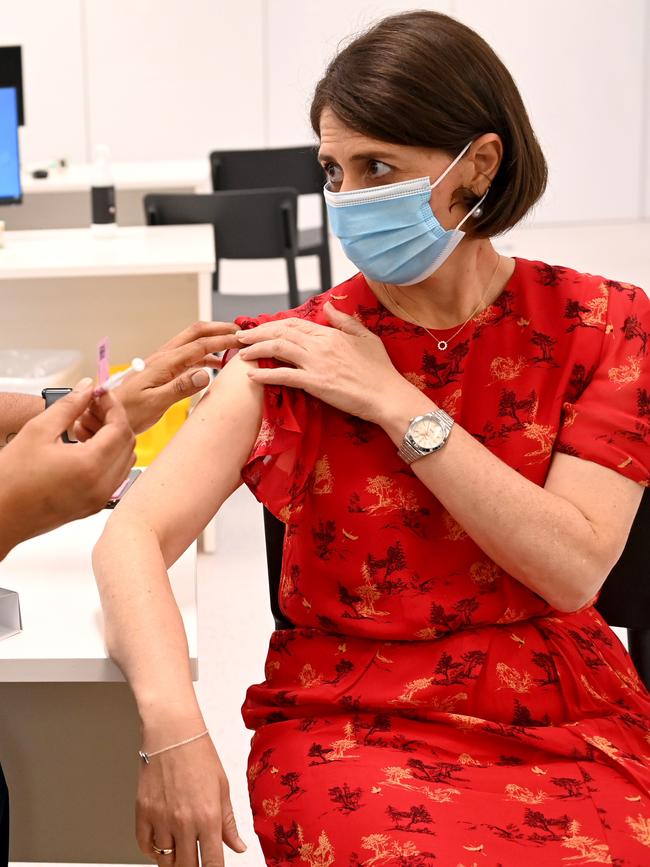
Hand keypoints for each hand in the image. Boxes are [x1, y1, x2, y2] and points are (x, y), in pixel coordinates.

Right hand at [0, 378, 134, 557]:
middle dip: (112, 420)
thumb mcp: (38, 431)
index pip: (120, 427)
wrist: (1, 516)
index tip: (100, 393)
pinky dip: (107, 456)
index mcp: (90, 465)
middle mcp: (102, 485)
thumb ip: (68, 406)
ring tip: (82, 426)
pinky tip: (82, 446)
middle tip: (90, 407)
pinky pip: (115, 475)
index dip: (113, 405)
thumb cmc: (11, 478)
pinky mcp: (95, 505)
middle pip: (127, 443)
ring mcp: (101, 498)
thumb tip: (86, 387)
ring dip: (111, 438)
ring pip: (124, 459)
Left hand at [75, 321, 238, 437]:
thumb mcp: (155, 403)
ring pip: (191, 343)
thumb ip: (181, 387)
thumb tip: (206, 373)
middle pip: (195, 333)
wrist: (103, 415)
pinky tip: (213, 366)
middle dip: (218, 329)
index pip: (200, 345)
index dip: (223, 339)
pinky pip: (186, 357)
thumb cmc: (126, 411)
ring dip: (212, 341)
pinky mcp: (160, 372)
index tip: (242, 338)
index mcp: (164, 363)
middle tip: (240, 331)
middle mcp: (163, 358)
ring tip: (232, 345)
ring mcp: (162, 363)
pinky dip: (204, 356)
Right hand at [136, 730, 245, 866]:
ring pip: (165, 861)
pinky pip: (144, 845)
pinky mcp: (142, 812)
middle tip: (197, 861)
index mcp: (208, 816)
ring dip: (174, 861)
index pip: (212, 863)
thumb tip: (238, 846)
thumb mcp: (222, 787)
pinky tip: (162, 843)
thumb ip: (229, 822)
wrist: (173, 733)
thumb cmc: (199, 754)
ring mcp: (161, 819)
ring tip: (181, 852)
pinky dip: (152, 850)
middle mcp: (184, 822)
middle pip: (187, 866)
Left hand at [236, 301, 415, 422]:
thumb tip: (328, 305)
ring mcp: (317, 363)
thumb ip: (345, 321)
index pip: (295, 324)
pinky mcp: (316, 383)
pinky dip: (266, 374)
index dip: (274, 324)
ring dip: (256, 349)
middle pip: (281, 332)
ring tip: (242, 352)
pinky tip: (252, 375)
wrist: (387, 395)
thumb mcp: (366, 337)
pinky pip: (285, 376)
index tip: (260, 328)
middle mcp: (321, 345)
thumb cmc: (380, 370)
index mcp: (331, 333)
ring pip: (278, 349)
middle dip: (258, 333)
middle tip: (241, 337)